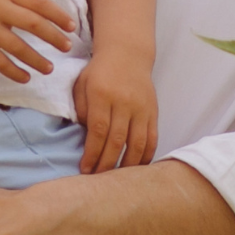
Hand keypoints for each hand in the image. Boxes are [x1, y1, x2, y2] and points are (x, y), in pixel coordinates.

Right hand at [0, 0, 73, 83]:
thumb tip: (49, 15)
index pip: (39, 3)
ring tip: (49, 69)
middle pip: (34, 24)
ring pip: (19, 47)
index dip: (58, 15)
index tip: (71, 26)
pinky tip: (26, 77)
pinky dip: (15, 72)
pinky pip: (0, 62)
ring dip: (37, 60)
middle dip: (54, 37)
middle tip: (67, 47)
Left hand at [73, 47, 157, 172]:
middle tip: (97, 180)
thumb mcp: (82, 84)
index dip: (92, 153)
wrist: (127, 54)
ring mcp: (141, 108)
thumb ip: (81, 109)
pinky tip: (137, 169)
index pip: (98, 130)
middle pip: (117, 140)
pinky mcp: (153, 112)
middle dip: (106, 164)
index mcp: (102, 94)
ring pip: (137, 143)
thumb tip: (84, 138)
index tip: (84, 169)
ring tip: (117, 181)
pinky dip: (146, 156)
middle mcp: (124, 102)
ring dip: (127, 165)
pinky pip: (152, 138)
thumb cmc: (99, 72)